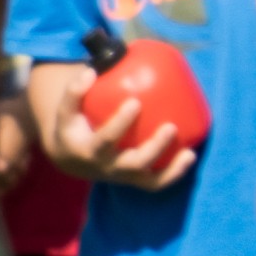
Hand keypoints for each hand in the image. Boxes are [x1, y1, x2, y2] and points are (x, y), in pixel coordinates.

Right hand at [48, 92, 192, 191]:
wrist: (71, 160)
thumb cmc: (73, 127)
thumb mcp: (65, 111)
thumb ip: (75, 91)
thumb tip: (92, 72)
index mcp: (87, 150)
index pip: (105, 139)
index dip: (121, 123)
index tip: (136, 102)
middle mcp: (106, 167)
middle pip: (132, 163)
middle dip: (154, 147)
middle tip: (171, 126)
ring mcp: (122, 176)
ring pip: (148, 176)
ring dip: (171, 166)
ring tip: (189, 150)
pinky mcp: (133, 180)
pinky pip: (157, 182)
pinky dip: (175, 172)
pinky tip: (189, 154)